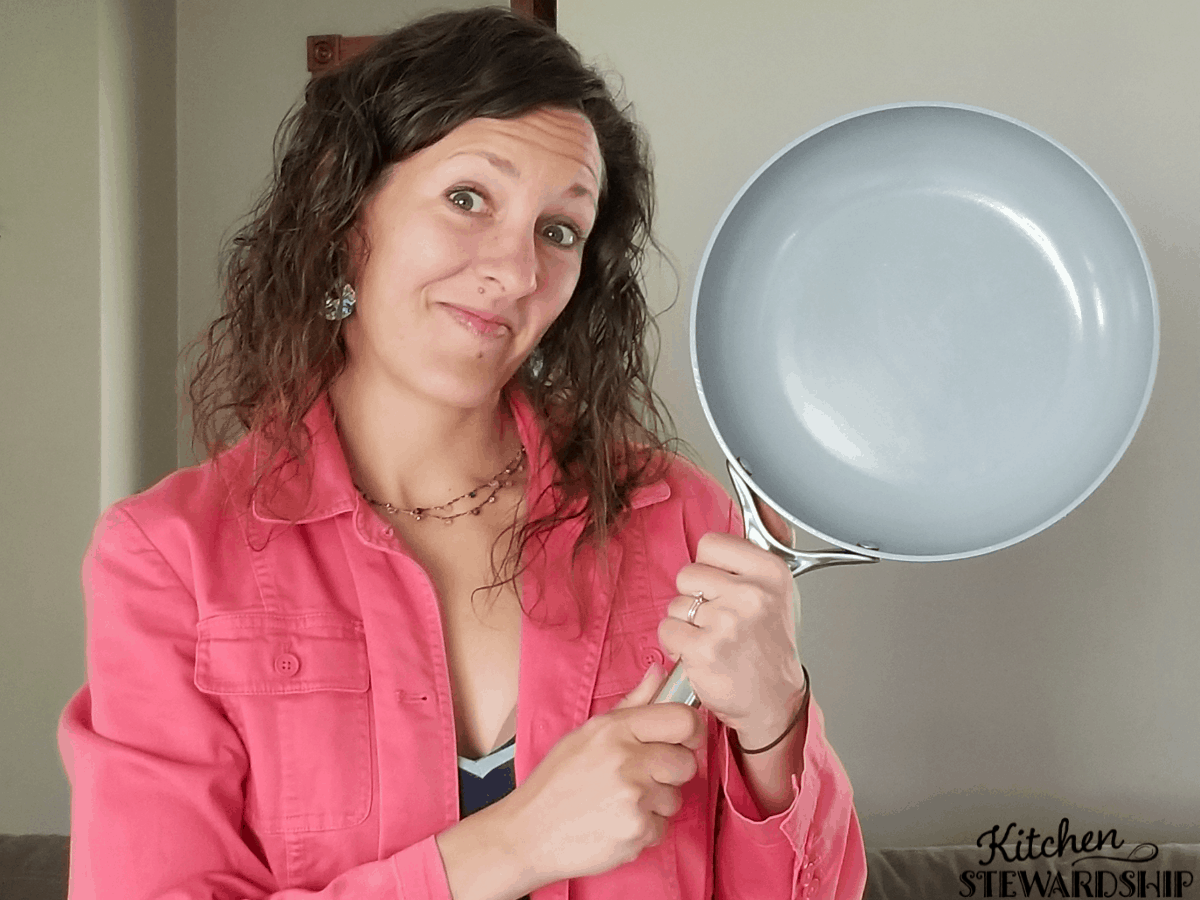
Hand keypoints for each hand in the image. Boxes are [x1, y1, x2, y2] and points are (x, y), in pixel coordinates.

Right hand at [498, 664, 705, 885]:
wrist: (528, 832)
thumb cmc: (557, 780)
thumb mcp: (588, 733)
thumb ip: (632, 704)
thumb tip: (660, 671)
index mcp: (615, 729)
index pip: (682, 720)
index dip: (692, 731)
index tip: (685, 740)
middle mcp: (627, 760)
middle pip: (686, 763)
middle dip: (671, 772)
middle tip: (642, 777)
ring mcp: (634, 798)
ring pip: (675, 798)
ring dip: (656, 804)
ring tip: (620, 802)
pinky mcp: (636, 833)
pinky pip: (662, 828)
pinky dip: (644, 829)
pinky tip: (616, 823)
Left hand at [657, 495, 806, 748]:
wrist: (773, 700)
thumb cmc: (768, 647)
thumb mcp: (774, 592)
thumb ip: (750, 556)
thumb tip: (761, 503)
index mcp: (769, 573)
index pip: (710, 543)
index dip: (708, 567)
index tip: (722, 586)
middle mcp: (751, 594)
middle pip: (687, 574)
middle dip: (694, 598)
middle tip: (718, 621)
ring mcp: (728, 623)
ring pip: (675, 604)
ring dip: (686, 625)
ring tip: (713, 640)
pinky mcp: (705, 650)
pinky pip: (667, 631)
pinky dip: (677, 646)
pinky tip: (701, 655)